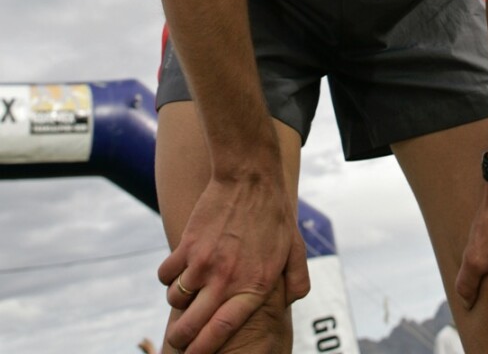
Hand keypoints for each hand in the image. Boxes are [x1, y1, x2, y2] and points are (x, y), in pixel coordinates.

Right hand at [158, 174, 309, 353]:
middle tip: (180, 339)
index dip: (205, 349)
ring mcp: (203, 263)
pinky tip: (178, 272)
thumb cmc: (274, 213)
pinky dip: (168, 278)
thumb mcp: (295, 249)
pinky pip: (165, 275)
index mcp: (254, 285)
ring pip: (176, 300)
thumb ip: (297, 280)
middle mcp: (226, 279)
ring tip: (186, 298)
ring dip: (178, 304)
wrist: (249, 176)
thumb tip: (290, 302)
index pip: (223, 330)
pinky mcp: (187, 245)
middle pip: (192, 325)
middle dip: (182, 339)